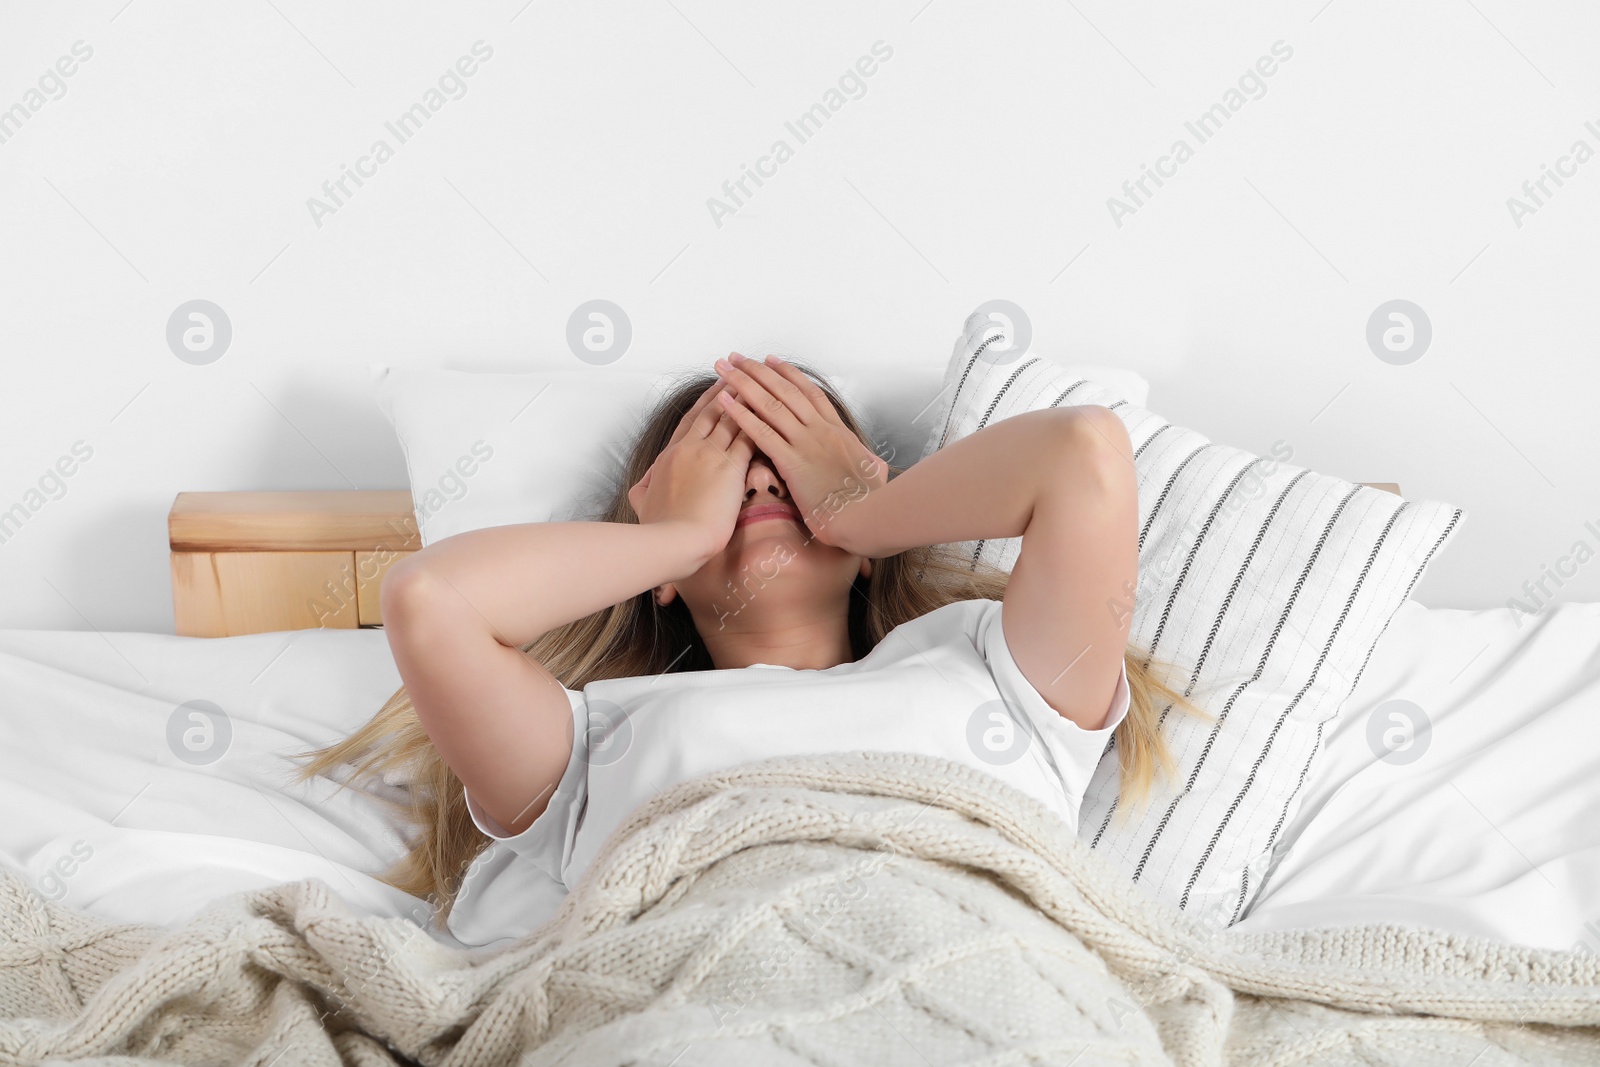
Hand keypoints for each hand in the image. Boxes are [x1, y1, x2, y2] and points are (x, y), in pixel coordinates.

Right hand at [626, 378, 755, 563]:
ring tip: (757, 384)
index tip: (715, 390)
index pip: (689, 422)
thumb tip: (642, 486)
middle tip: (738, 375)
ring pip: (730, 420)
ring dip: (745, 400)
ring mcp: (709, 456)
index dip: (704, 404)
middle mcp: (689, 449)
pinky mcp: (730, 469)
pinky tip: (770, 413)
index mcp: (670, 457)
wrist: (671, 540)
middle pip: (711, 413)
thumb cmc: (659, 527)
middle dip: (726, 393)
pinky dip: (758, 423)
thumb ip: (644, 490)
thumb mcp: (642, 503)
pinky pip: (747, 438)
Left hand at [709, 352, 888, 551]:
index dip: (788, 374)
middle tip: (737, 358)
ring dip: (744, 384)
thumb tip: (873, 464)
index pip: (810, 393)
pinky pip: (762, 433)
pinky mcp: (792, 462)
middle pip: (785, 391)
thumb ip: (868, 463)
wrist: (867, 518)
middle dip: (757, 371)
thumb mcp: (874, 474)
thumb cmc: (870, 503)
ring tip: (724, 370)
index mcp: (839, 431)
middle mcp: (821, 430)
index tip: (770, 361)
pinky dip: (741, 414)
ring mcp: (806, 443)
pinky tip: (725, 402)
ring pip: (771, 405)